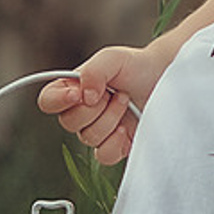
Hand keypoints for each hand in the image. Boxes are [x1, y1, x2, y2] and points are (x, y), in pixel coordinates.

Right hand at [38, 44, 163, 165]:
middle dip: (95, 107)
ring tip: (126, 102)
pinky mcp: (116, 146)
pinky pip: (104, 156)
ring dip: (111, 119)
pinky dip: (116, 142)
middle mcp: (82, 112)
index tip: (78, 93)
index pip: (48, 101)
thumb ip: (93, 71)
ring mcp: (98, 131)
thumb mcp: (113, 58)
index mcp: (74, 89)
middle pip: (68, 123)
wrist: (166, 78)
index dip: (58, 100)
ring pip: (88, 138)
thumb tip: (84, 97)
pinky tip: (127, 128)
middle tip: (116, 92)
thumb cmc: (137, 66)